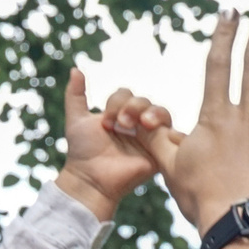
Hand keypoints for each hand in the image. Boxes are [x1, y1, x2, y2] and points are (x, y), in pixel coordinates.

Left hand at [55, 68, 171, 222]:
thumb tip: (75, 69)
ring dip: (151, 113)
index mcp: (119, 115)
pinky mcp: (160, 152)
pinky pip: (173, 134)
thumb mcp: (76, 120)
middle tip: (120, 124)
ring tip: (140, 124)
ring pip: (161, 112)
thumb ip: (75, 95)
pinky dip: (166, 128)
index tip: (105, 122)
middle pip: (144, 101)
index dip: (118, 102)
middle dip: (133, 106)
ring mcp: (149, 137)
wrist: (90, 179)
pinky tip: (152, 129)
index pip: (127, 95)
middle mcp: (136, 124)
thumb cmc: (82, 153)